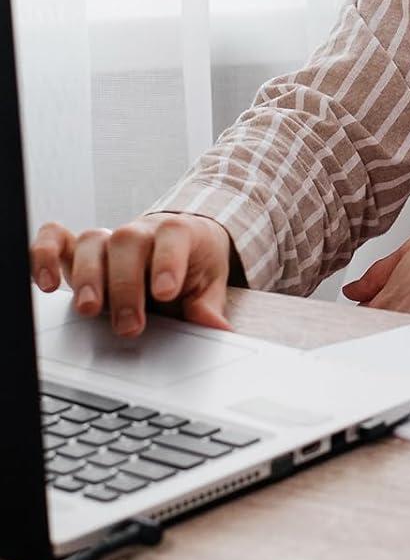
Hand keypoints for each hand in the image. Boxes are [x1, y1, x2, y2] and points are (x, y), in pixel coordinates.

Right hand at [29, 212, 235, 336]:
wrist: (178, 241)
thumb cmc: (193, 262)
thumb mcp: (209, 282)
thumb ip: (208, 304)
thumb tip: (215, 327)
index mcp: (178, 233)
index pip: (173, 237)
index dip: (168, 262)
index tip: (166, 293)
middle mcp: (140, 232)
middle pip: (127, 244)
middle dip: (126, 286)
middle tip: (129, 325)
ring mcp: (108, 238)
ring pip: (91, 243)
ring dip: (87, 277)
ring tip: (90, 310)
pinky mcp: (80, 248)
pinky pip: (54, 238)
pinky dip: (44, 255)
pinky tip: (45, 283)